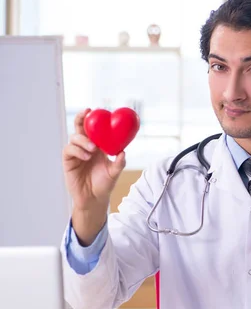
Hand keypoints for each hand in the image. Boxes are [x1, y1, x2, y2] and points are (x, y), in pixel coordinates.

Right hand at [62, 108, 125, 242]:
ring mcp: (76, 154)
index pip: (93, 129)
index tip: (95, 110)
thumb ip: (119, 163)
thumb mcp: (115, 173)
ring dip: (83, 140)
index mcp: (98, 146)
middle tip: (86, 113)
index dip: (92, 118)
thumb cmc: (104, 184)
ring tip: (93, 149)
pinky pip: (69, 150)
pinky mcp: (68, 162)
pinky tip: (86, 156)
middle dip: (81, 118)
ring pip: (74, 138)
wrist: (94, 199)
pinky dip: (77, 150)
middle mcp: (86, 147)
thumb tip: (123, 152)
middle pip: (79, 128)